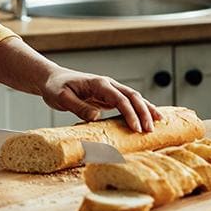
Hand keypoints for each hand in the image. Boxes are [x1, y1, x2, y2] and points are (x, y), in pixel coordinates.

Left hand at [0, 37, 161, 131]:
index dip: (130, 113)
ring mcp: (110, 90)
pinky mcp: (109, 97)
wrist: (51, 79)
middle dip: (144, 112)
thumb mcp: (61, 98)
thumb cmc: (55, 87)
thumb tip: (96, 117)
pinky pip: (128, 102)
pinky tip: (149, 118)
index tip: (136, 128)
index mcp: (98, 83)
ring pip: (133, 98)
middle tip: (150, 130)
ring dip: (146, 109)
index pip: (119, 98)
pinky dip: (140, 109)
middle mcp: (107, 84)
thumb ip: (78, 106)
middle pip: (132, 96)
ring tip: (159, 124)